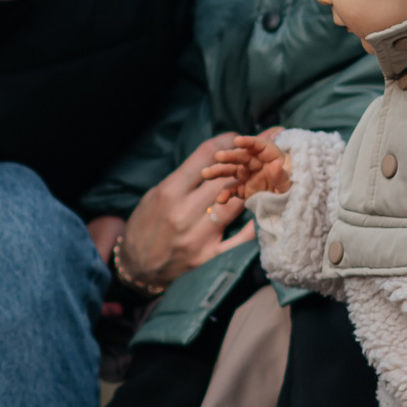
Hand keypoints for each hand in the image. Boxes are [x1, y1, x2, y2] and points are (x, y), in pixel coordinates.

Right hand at [116, 136, 259, 288]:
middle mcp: (184, 213)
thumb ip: (185, 177)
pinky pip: (241, 240)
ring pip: (235, 203)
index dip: (227, 142)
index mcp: (169, 192)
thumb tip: (218, 154)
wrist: (137, 268)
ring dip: (253, 187)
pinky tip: (268, 210)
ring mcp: (198, 237)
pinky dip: (256, 225)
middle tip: (264, 149)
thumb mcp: (157, 194)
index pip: (205, 156)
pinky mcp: (209, 258)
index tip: (239, 138)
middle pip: (225, 177)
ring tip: (268, 173)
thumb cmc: (147, 225)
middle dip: (247, 160)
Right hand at [204, 132, 293, 206]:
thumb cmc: (294, 189)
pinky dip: (225, 194)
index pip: (259, 146)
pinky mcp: (244, 190)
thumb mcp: (291, 184)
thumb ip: (282, 175)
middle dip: (230, 156)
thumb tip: (275, 164)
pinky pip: (232, 190)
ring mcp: (248, 176)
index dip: (248, 142)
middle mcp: (257, 164)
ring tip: (206, 173)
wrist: (292, 205)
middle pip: (242, 157)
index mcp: (271, 156)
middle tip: (218, 157)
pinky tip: (220, 200)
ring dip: (219, 171)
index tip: (237, 141)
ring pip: (231, 171)